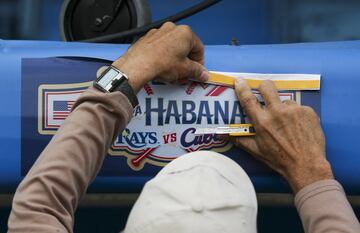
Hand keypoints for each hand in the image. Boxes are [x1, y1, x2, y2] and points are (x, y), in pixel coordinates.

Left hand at [112, 22, 208, 92]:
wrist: (138, 65)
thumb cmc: (161, 63)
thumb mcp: (185, 70)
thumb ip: (197, 71)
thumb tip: (202, 73)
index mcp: (185, 33)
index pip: (199, 49)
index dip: (199, 63)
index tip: (197, 72)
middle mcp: (172, 29)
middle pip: (185, 48)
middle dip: (186, 64)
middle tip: (185, 75)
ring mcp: (158, 33)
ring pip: (172, 49)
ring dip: (175, 62)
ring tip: (173, 75)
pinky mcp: (148, 39)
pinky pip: (161, 49)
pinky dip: (164, 58)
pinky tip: (162, 69)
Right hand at [230, 78, 333, 192]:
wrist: (307, 166)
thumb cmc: (279, 160)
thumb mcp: (257, 151)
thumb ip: (240, 140)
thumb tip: (224, 135)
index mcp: (262, 122)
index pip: (248, 99)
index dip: (242, 88)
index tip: (239, 80)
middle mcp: (277, 112)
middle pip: (267, 87)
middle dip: (264, 86)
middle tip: (264, 92)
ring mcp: (294, 110)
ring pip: (285, 100)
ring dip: (284, 108)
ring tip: (288, 124)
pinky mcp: (308, 112)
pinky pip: (300, 108)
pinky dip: (298, 116)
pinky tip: (299, 128)